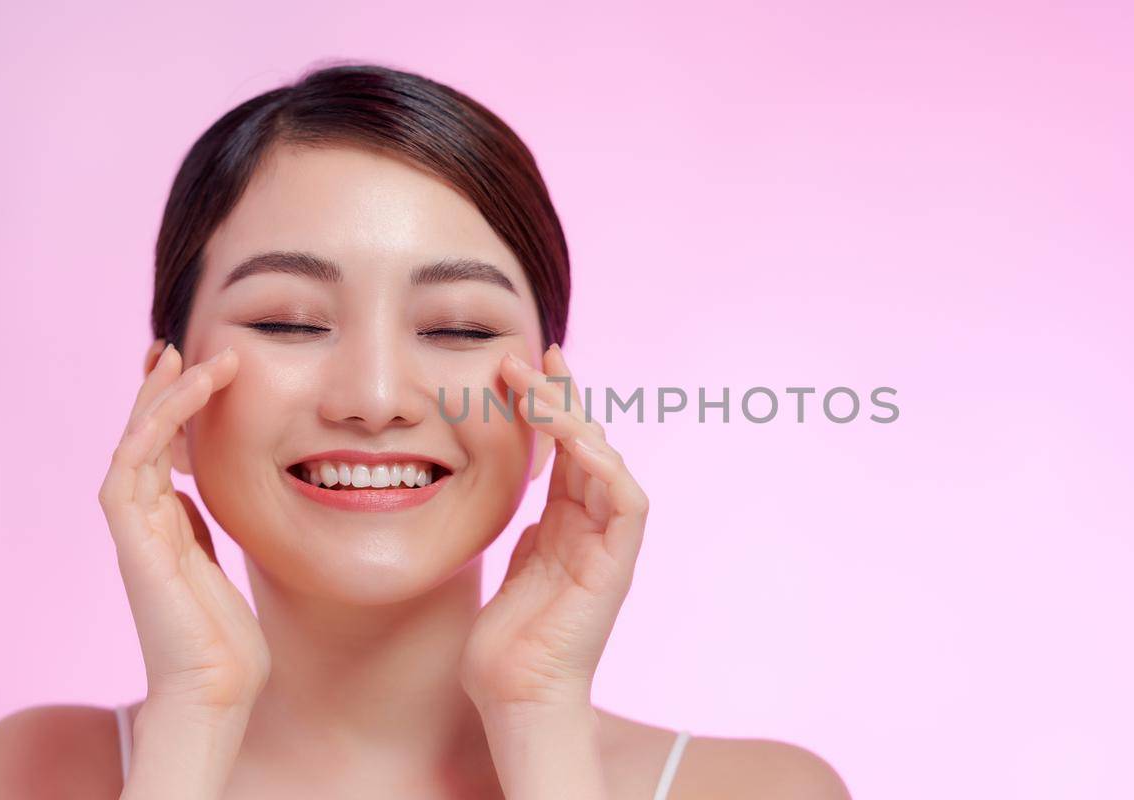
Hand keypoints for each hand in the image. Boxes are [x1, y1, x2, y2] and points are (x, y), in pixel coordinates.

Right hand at [98, 341, 269, 714]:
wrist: (214, 692)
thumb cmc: (224, 643)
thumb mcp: (217, 567)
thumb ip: (197, 530)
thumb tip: (189, 493)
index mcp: (163, 527)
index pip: (159, 453)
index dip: (170, 410)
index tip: (193, 370)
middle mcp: (142, 524)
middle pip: (139, 439)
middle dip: (156, 390)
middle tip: (177, 346)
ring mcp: (134, 533)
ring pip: (134, 445)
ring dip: (160, 399)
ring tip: (188, 358)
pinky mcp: (134, 544)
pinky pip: (130, 472)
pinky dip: (148, 431)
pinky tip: (175, 399)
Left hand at [461, 344, 649, 715]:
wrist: (517, 698)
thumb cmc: (506, 645)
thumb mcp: (509, 563)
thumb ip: (525, 526)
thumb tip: (524, 493)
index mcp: (567, 523)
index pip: (564, 448)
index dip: (550, 404)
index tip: (525, 362)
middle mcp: (593, 526)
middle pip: (587, 443)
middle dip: (561, 395)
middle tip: (531, 356)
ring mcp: (609, 544)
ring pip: (607, 462)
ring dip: (575, 420)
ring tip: (539, 388)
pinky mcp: (618, 564)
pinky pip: (627, 503)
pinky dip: (607, 467)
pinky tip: (578, 440)